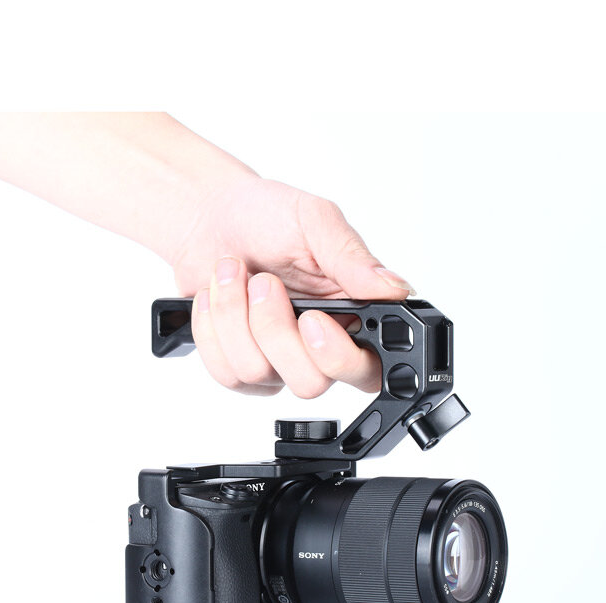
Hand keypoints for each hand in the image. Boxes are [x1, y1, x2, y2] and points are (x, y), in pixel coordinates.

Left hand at [168, 177, 415, 396]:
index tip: (312, 318)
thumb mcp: (316, 222)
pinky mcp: (239, 368)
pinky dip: (211, 328)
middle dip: (273, 329)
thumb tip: (396, 289)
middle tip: (263, 282)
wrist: (210, 217)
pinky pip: (225, 372)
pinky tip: (216, 298)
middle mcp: (319, 346)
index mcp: (355, 313)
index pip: (366, 369)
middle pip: (309, 383)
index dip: (337, 356)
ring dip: (234, 316)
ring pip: (258, 374)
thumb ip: (354, 260)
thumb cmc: (266, 215)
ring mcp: (278, 363)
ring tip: (234, 274)